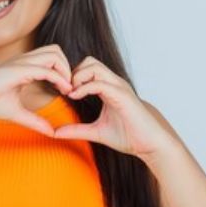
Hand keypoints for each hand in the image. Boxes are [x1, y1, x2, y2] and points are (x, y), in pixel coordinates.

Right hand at [0, 44, 75, 136]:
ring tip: (66, 88)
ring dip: (65, 70)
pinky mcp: (19, 70)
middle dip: (67, 66)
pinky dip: (59, 79)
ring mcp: (22, 63)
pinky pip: (46, 69)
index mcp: (23, 67)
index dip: (62, 72)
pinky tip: (62, 91)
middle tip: (68, 87)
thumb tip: (50, 132)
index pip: (50, 58)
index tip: (65, 90)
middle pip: (56, 50)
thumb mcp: (17, 113)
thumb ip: (34, 121)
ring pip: (54, 54)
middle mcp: (24, 61)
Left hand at [53, 56, 174, 158]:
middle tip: (64, 91)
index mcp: (108, 89)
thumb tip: (55, 133)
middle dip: (72, 72)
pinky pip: (99, 83)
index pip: (87, 69)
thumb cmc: (129, 137)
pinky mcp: (122, 95)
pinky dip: (84, 87)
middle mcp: (114, 84)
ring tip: (70, 94)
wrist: (150, 144)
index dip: (71, 77)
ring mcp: (119, 87)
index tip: (61, 92)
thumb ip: (76, 130)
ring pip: (93, 66)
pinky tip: (75, 97)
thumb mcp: (95, 132)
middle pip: (89, 61)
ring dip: (77, 77)